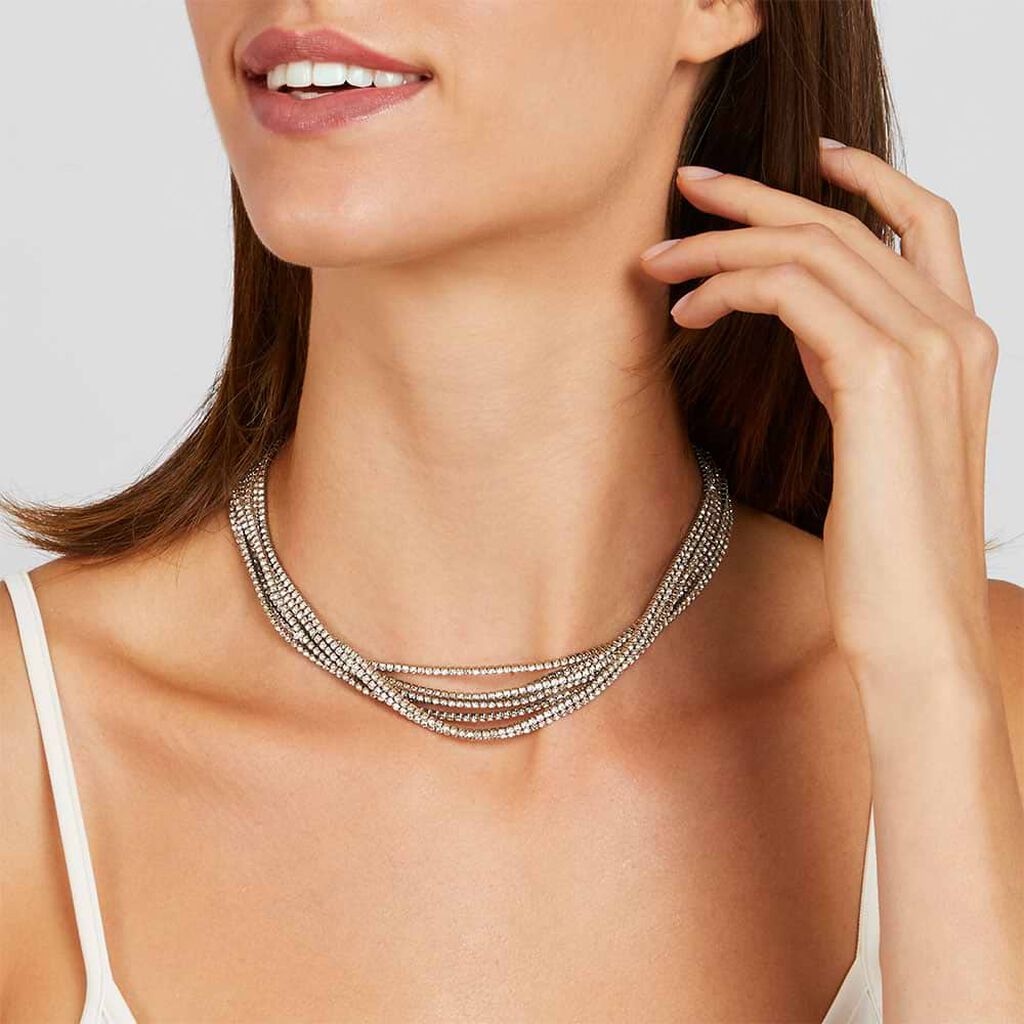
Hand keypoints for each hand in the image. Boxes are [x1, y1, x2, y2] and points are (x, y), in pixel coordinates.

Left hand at [639, 141, 999, 689]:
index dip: (864, 176)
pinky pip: (790, 290)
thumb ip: (855, 366)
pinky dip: (729, 286)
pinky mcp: (881, 377)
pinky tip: (687, 313)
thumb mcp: (875, 437)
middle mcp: (957, 330)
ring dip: (722, 244)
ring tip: (660, 263)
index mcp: (964, 341)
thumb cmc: (887, 548)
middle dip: (756, 197)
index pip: (923, 222)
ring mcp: (928, 348)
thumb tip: (806, 320)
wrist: (916, 628)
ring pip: (810, 248)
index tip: (802, 157)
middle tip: (686, 185)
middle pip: (845, 223)